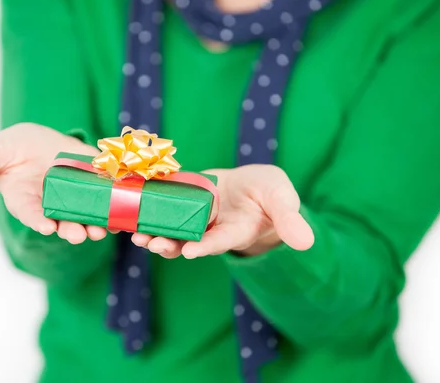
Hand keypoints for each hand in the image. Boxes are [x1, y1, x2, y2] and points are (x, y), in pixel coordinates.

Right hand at [0, 123, 106, 243]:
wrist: (39, 141)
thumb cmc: (11, 149)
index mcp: (26, 201)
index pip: (31, 214)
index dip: (38, 220)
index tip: (46, 227)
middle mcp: (52, 204)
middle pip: (62, 221)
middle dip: (71, 228)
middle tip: (79, 235)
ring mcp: (74, 194)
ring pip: (86, 213)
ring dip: (94, 222)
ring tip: (101, 229)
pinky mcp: (94, 181)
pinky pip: (106, 193)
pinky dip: (114, 199)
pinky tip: (123, 205)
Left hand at [131, 165, 313, 258]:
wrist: (252, 187)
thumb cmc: (270, 195)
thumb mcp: (282, 200)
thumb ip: (290, 219)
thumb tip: (307, 241)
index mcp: (236, 230)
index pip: (221, 241)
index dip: (206, 246)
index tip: (191, 252)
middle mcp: (212, 229)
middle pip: (189, 241)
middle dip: (170, 244)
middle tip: (152, 244)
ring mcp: (196, 218)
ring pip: (173, 230)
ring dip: (154, 233)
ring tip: (137, 236)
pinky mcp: (185, 202)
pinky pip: (165, 208)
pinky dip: (150, 210)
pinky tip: (132, 209)